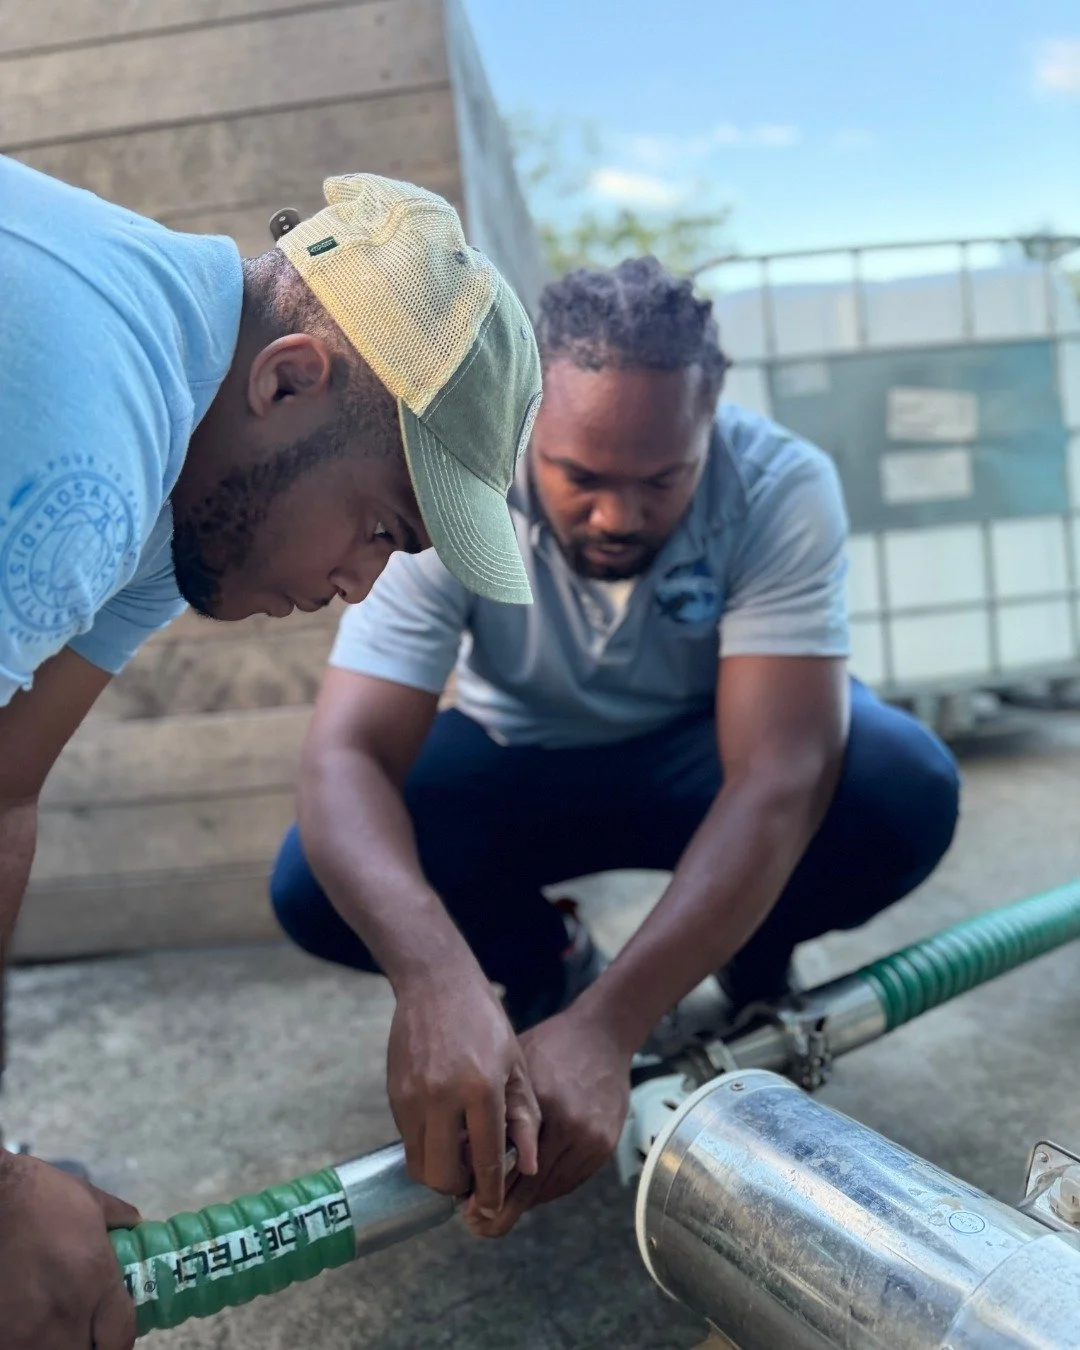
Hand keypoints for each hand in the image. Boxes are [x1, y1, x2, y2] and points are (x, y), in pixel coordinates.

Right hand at [0, 1151, 140, 1348]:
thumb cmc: (41, 1197)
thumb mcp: (91, 1200)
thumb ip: (120, 1219)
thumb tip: (136, 1226)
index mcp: (96, 1282)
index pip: (121, 1339)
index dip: (120, 1340)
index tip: (113, 1332)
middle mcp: (65, 1316)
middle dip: (92, 1345)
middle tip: (87, 1332)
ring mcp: (25, 1334)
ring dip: (59, 1346)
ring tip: (56, 1328)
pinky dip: (27, 1343)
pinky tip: (28, 1326)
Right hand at [387, 962, 539, 1217]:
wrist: (436, 984)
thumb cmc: (485, 1022)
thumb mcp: (516, 1065)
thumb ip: (524, 1118)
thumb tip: (530, 1166)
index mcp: (480, 1089)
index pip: (485, 1161)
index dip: (491, 1192)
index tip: (494, 1210)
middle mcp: (441, 1097)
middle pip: (443, 1176)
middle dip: (460, 1187)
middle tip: (475, 1177)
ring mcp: (412, 1097)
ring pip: (419, 1164)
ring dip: (439, 1170)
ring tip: (460, 1153)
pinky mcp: (394, 1093)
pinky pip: (407, 1140)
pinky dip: (426, 1146)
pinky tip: (444, 1128)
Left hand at [465, 1005, 630, 1236]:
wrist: (604, 1034)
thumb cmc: (551, 1045)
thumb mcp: (517, 1067)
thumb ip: (497, 1107)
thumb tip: (458, 1146)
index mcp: (543, 1104)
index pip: (509, 1163)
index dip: (486, 1191)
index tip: (464, 1210)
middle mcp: (569, 1126)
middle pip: (531, 1187)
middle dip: (502, 1211)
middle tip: (476, 1224)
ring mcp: (591, 1139)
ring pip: (550, 1189)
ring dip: (524, 1202)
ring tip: (496, 1210)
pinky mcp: (606, 1146)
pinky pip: (570, 1181)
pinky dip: (547, 1190)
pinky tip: (527, 1191)